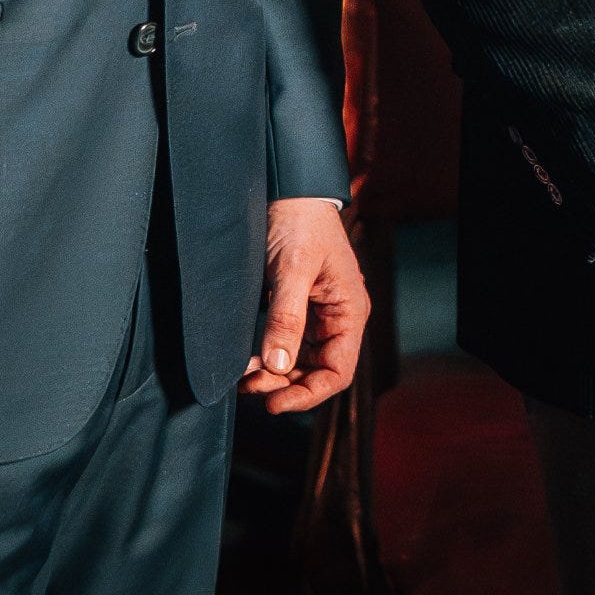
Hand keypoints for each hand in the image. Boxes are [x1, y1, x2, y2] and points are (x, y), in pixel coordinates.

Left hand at [245, 197, 369, 412]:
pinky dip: (268, 358)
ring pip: (300, 364)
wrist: (288, 191)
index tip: (274, 403)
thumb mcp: (291, 270)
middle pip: (318, 372)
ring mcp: (318, 316)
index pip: (338, 371)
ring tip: (244, 376)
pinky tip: (248, 360)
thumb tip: (278, 365)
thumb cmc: (299, 223)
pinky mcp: (298, 310)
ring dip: (274, 375)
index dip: (309, 394)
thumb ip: (286, 318)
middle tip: (249, 387)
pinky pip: (288, 346)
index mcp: (349, 311)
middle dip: (285, 386)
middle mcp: (337, 319)